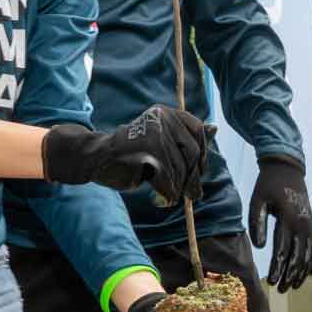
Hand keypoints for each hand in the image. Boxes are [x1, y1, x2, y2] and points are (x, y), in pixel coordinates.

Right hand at [42, 107, 212, 206]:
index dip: (202, 153)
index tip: (198, 170)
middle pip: (191, 152)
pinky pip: (167, 179)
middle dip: (193, 177)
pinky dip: (167, 193)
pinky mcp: (145, 153)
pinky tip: (162, 198)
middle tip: (191, 193)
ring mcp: (153, 135)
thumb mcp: (160, 141)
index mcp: (166, 113)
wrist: (97, 157)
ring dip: (177, 188)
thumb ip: (182, 139)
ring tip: (170, 194)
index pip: (197, 130)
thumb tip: (214, 134)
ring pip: (179, 169)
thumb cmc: (132, 153)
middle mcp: (161, 119)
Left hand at [246, 156, 311, 290]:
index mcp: (289, 218)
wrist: (287, 169)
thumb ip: (257, 222)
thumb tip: (260, 247)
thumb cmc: (268, 185)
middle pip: (298, 257)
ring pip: (310, 255)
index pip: (283, 250)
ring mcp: (311, 224)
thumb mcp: (257, 200)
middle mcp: (304, 224)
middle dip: (290, 275)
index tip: (271, 282)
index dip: (278, 268)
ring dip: (302, 272)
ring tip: (293, 286)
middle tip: (281, 290)